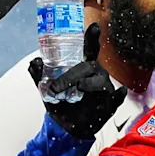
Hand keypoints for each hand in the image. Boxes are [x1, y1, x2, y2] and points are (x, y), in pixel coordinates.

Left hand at [28, 23, 127, 138]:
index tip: (94, 26)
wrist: (67, 128)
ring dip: (87, 84)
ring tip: (78, 89)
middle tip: (56, 87)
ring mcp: (105, 88)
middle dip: (71, 75)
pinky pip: (117, 97)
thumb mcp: (46, 90)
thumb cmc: (61, 104)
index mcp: (83, 67)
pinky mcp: (110, 103)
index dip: (92, 37)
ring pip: (100, 80)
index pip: (89, 49)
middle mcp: (96, 74)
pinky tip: (119, 92)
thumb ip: (39, 76)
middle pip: (88, 66)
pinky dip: (119, 95)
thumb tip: (35, 62)